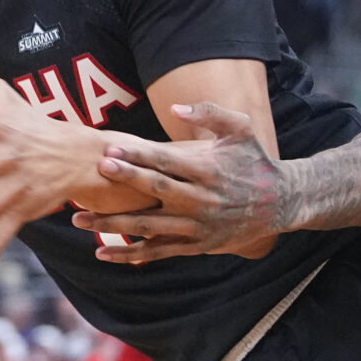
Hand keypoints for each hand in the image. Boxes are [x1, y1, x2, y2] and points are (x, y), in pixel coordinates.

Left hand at [72, 101, 286, 263]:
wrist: (281, 202)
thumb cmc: (255, 160)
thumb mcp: (241, 129)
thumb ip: (209, 113)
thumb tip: (176, 106)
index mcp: (209, 170)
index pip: (167, 162)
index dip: (138, 157)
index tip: (110, 151)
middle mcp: (201, 200)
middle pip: (155, 192)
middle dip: (123, 184)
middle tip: (92, 177)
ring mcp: (198, 226)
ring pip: (150, 228)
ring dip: (113, 225)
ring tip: (80, 220)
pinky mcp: (197, 245)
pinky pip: (159, 252)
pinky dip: (131, 254)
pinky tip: (103, 252)